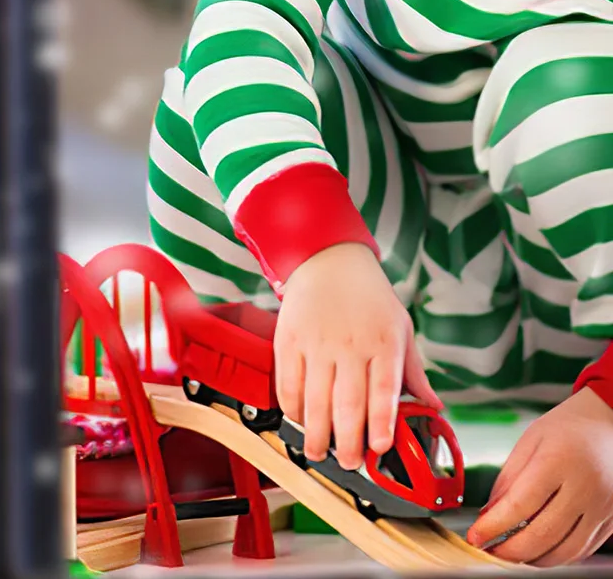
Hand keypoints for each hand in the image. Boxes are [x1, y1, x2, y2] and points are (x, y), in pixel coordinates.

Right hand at [275, 242, 440, 471]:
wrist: (328, 259)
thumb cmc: (369, 297)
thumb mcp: (401, 327)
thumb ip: (413, 371)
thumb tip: (434, 407)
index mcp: (382, 343)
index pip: (383, 390)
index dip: (381, 422)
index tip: (379, 447)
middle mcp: (349, 345)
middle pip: (347, 402)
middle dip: (347, 440)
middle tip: (348, 463)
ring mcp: (316, 342)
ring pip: (315, 396)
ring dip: (316, 430)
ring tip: (319, 453)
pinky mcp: (289, 338)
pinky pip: (288, 379)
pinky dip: (291, 405)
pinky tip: (298, 419)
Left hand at [466, 387, 612, 563]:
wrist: (609, 425)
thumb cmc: (566, 429)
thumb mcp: (529, 441)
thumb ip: (508, 478)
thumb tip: (488, 514)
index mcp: (557, 461)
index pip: (520, 504)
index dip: (494, 526)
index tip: (474, 536)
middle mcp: (583, 488)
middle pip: (543, 534)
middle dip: (511, 550)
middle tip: (488, 550)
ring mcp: (602, 508)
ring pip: (565, 550)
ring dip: (533, 559)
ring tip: (509, 554)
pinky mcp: (612, 520)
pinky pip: (582, 549)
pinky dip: (557, 556)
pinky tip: (538, 550)